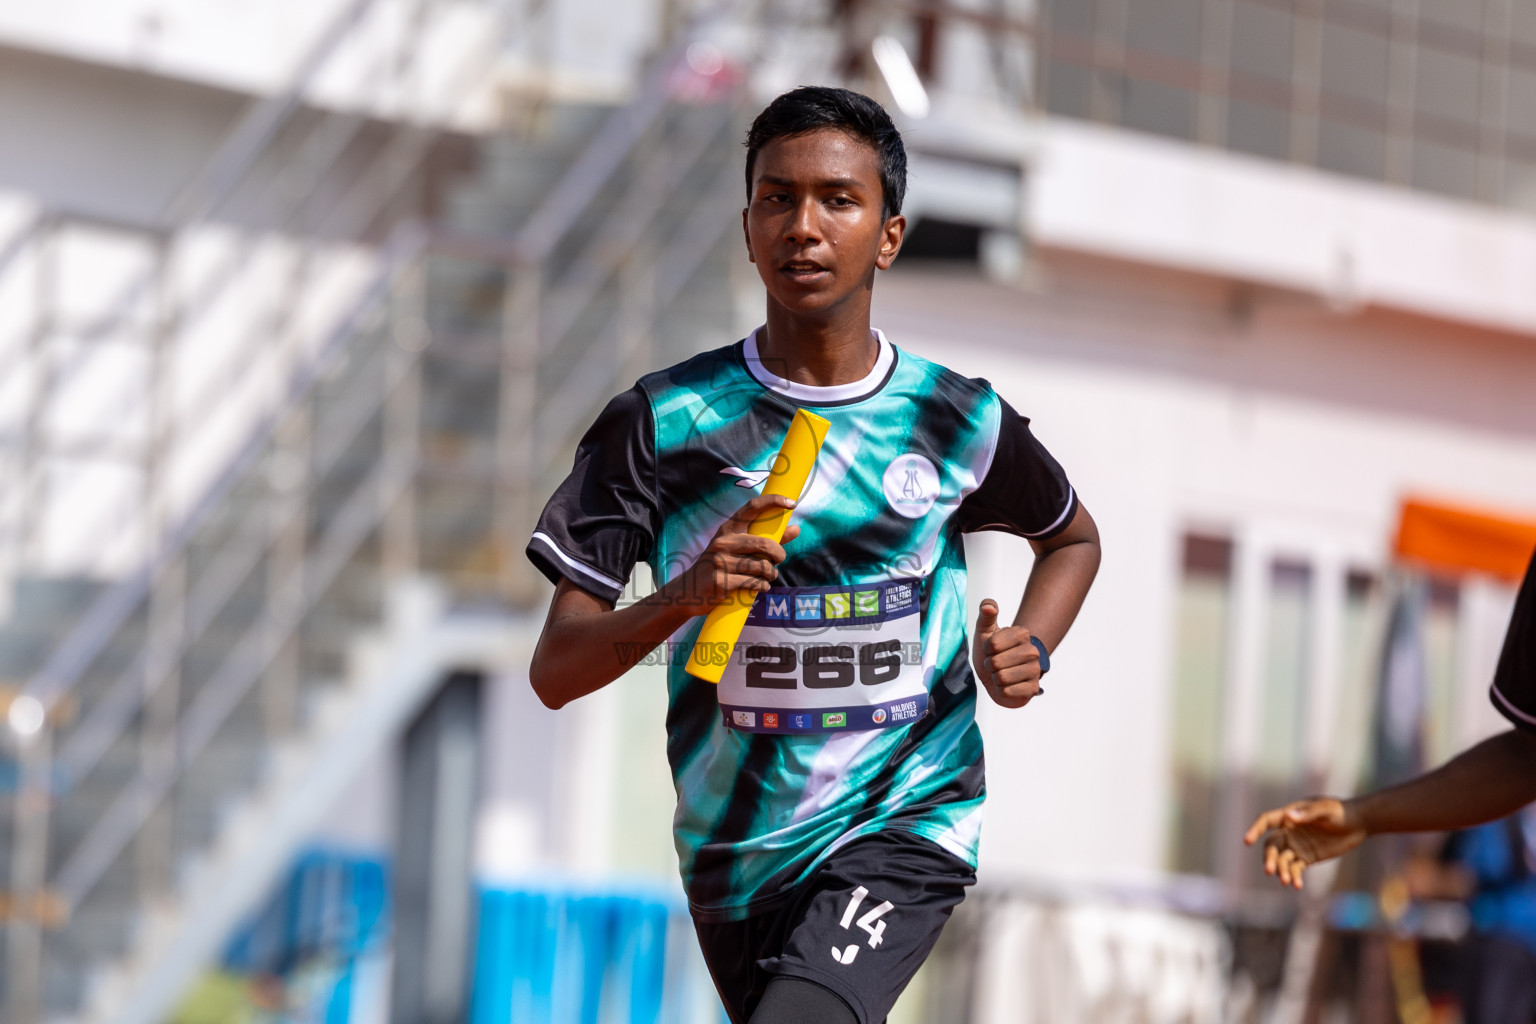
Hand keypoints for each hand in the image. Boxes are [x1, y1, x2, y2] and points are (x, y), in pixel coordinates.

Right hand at [661, 494, 800, 614]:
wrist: (688, 591)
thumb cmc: (720, 566)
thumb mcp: (737, 548)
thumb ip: (768, 539)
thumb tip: (796, 529)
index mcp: (728, 529)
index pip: (752, 507)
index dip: (773, 502)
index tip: (792, 503)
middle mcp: (723, 542)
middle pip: (764, 543)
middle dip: (779, 553)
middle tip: (779, 559)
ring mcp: (721, 562)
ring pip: (762, 566)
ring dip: (771, 574)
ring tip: (767, 577)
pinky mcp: (722, 582)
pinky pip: (755, 583)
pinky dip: (763, 586)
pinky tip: (759, 587)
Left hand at [972, 599, 1041, 708]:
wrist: (996, 676)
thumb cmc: (990, 652)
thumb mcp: (984, 630)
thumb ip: (985, 613)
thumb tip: (990, 606)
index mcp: (1022, 633)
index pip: (992, 644)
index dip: (986, 649)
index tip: (992, 649)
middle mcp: (1033, 651)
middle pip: (996, 662)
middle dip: (990, 665)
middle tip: (995, 663)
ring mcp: (1035, 671)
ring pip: (1001, 678)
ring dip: (995, 678)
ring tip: (1000, 674)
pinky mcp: (1033, 689)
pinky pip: (1006, 691)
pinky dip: (1001, 690)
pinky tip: (1006, 686)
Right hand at [1243, 797, 1367, 888]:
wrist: (1358, 823)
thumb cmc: (1341, 811)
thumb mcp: (1326, 809)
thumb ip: (1308, 813)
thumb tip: (1288, 817)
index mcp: (1290, 815)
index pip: (1267, 821)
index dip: (1255, 830)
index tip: (1247, 841)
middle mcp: (1289, 831)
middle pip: (1271, 845)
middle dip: (1269, 858)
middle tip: (1270, 870)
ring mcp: (1297, 845)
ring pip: (1282, 859)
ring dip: (1281, 870)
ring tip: (1287, 881)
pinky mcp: (1307, 858)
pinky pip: (1296, 868)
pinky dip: (1294, 876)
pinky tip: (1297, 885)